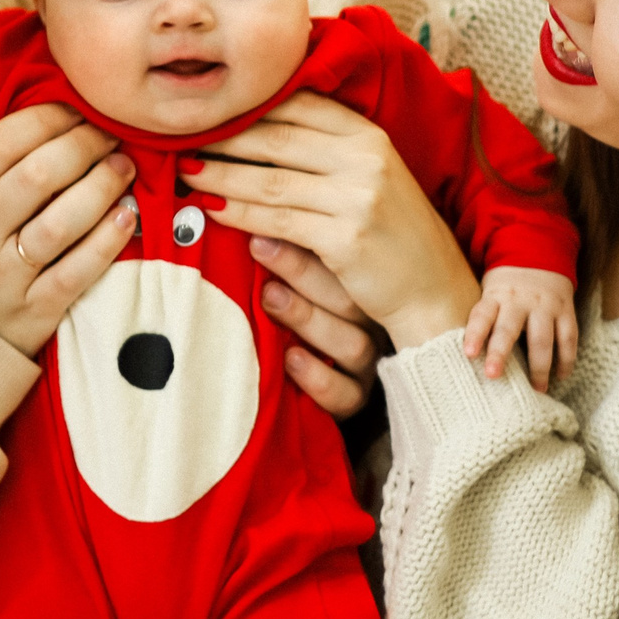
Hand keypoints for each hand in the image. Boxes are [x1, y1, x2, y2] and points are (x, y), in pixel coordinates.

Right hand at [0, 103, 138, 356]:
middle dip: (85, 144)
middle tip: (109, 134)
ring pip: (65, 220)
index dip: (48, 118)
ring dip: (103, 185)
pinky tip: (126, 216)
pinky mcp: (33, 313)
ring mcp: (4, 278)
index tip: (75, 109)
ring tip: (123, 167)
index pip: (3, 143)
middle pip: (41, 174)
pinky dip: (108, 239)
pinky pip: (79, 270)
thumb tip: (42, 117)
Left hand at [190, 92, 479, 349]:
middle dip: (224, 137)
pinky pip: (278, 220)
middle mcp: (365, 156)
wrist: (433, 290)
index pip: (298, 104)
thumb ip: (325, 151)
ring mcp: (358, 195)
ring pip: (270, 178)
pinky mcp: (346, 236)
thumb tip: (257, 127)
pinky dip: (240, 213)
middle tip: (183, 138)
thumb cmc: (393, 233)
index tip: (210, 110)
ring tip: (186, 172)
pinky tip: (213, 210)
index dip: (250, 106)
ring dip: (221, 175)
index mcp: (368, 134)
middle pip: (276, 137)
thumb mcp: (368, 177)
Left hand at [249, 234, 380, 419]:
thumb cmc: (301, 318)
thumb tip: (248, 221)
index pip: (344, 259)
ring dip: (307, 317)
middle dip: (300, 269)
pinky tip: (291, 359)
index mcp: (362, 289)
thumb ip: (281, 254)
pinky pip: (346, 393)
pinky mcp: (356, 399)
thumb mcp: (298, 287)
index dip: (305, 241)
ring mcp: (367, 363)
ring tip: (270, 297)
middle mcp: (370, 324)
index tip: (269, 219)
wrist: (318, 390)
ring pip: (353, 343)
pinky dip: (318, 376)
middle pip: (350, 295)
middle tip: (260, 247)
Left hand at [465, 266, 578, 391]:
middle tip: (493, 376)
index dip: (475, 334)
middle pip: (509, 328)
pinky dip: (566, 359)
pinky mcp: (566, 310)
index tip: (469, 354)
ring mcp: (545, 305)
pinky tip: (561, 377)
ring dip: (540, 366)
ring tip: (537, 390)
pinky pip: (568, 337)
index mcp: (495, 296)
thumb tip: (463, 357)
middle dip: (500, 353)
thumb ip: (481, 319)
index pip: (482, 315)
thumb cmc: (505, 287)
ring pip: (542, 338)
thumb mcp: (489, 293)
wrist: (539, 256)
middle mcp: (519, 300)